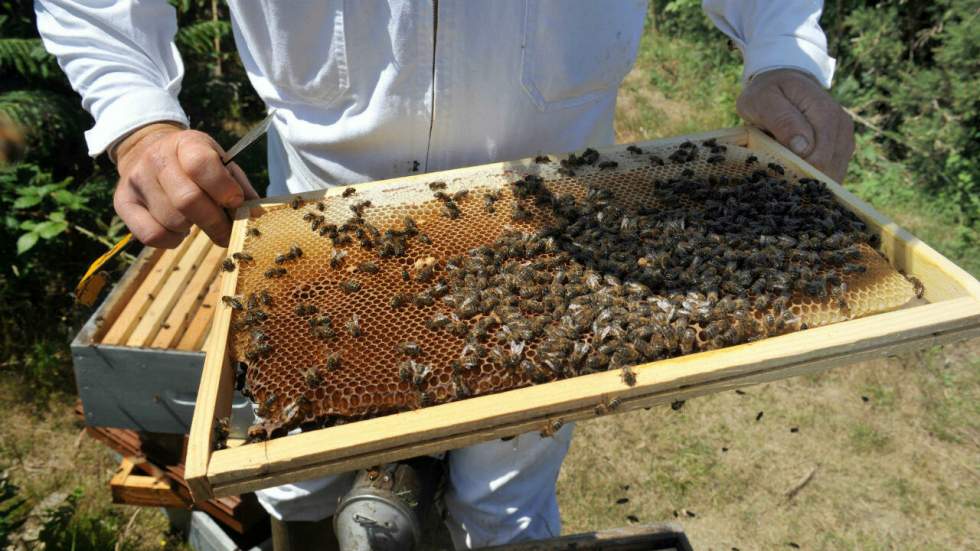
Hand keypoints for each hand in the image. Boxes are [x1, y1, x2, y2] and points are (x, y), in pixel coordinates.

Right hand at [114, 123, 257, 247]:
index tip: (235, 203)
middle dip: (215, 223)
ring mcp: (136, 180)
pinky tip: (179, 230)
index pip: (202, 165)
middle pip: (188, 201)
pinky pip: (151, 235)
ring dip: (192, 229)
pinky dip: (171, 241)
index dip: (224, 190)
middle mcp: (156, 158)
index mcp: (186, 143)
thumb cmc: (195, 164)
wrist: (148, 150)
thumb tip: (258, 215)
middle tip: (226, 232)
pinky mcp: (122, 202)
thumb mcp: (220, 163)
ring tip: (197, 221)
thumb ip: (240, 187)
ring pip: (171, 221)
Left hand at [736, 69, 854, 182]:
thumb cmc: (767, 94)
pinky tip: (799, 176)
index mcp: (823, 109)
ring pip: (834, 172)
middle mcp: (840, 123)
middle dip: (805, 176)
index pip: (821, 151)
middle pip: (830, 165)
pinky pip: (834, 172)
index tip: (779, 171)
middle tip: (780, 175)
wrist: (781, 83)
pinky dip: (817, 179)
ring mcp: (844, 136)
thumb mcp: (762, 101)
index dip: (801, 168)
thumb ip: (782, 121)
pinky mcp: (842, 147)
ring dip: (811, 179)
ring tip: (788, 174)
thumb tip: (803, 148)